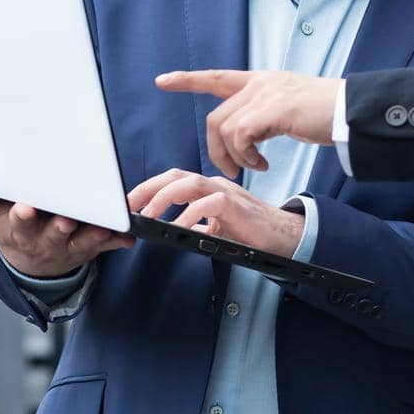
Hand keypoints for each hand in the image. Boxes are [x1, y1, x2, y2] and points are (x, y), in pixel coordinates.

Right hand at [0, 183, 132, 277]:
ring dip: (94, 232)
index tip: (24, 207)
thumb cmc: (12, 228)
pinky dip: (119, 239)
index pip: (20, 223)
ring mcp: (72, 244)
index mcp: (21, 230)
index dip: (23, 216)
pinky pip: (108, 244)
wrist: (34, 261)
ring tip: (104, 225)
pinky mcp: (93, 245)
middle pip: (55, 232)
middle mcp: (48, 239)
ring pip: (84, 239)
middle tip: (66, 217)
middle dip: (60, 225)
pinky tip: (131, 236)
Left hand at [126, 168, 304, 256]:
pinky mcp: (235, 205)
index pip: (173, 180)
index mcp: (208, 189)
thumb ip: (198, 223)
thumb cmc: (252, 232)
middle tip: (128, 205)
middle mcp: (214, 185)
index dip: (149, 188)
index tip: (129, 202)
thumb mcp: (217, 227)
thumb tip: (175, 229)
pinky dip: (191, 214)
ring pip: (189, 183)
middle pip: (175, 176)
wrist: (284, 237)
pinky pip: (207, 204)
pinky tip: (180, 227)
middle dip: (148, 188)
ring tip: (149, 215)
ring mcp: (225, 192)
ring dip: (164, 198)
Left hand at [155, 69, 339, 176]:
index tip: (163, 81)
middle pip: (216, 116)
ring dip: (234, 156)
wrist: (351, 110)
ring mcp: (267, 94)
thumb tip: (247, 136)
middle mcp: (261, 84)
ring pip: (226, 128)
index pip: (217, 77)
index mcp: (262, 81)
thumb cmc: (326, 114)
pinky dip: (247, 156)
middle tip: (233, 170)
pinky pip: (242, 136)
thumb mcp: (289, 108)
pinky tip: (263, 164)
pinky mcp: (275, 109)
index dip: (189, 80)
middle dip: (216, 148)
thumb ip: (265, 114)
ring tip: (253, 168)